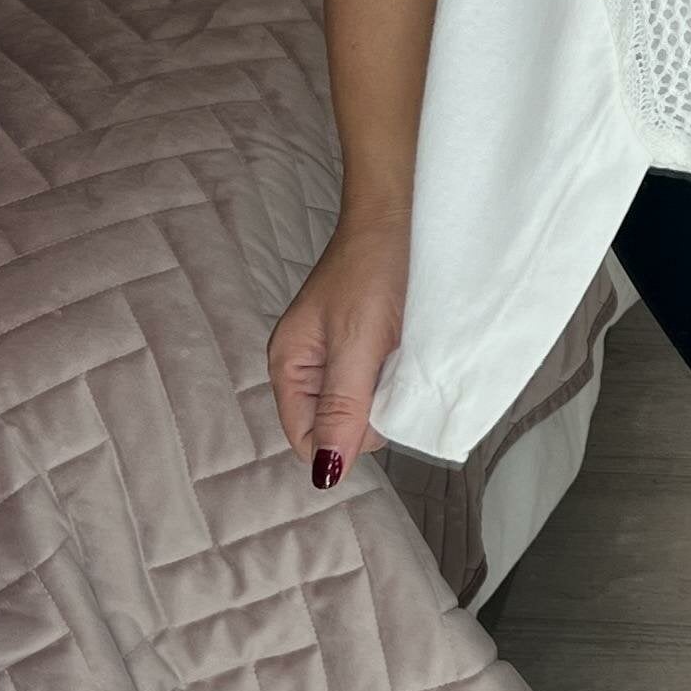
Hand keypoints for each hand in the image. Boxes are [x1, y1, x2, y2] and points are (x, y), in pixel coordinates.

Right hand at [267, 207, 407, 489]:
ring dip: (382, 397)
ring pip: (356, 409)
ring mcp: (331, 357)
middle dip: (365, 418)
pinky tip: (402, 356)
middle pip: (332, 428)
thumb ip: (341, 408)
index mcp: (288, 367)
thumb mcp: (358, 345)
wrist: (397, 217)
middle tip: (389, 376)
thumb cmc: (374, 272)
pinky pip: (371, 385)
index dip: (343, 441)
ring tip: (397, 360)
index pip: (307, 440)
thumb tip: (325, 473)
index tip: (377, 411)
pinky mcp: (358, 347)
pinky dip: (390, 380)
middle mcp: (304, 367)